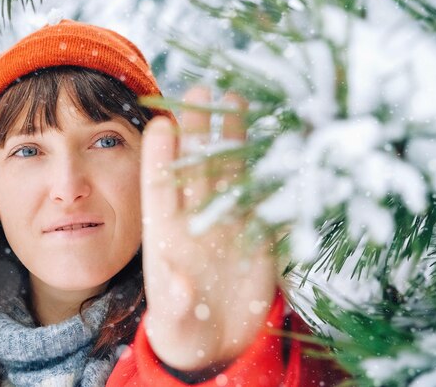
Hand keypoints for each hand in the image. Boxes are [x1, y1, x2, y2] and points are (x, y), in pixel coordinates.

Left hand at [141, 87, 276, 371]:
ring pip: (230, 172)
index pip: (160, 188)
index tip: (161, 123)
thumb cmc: (184, 331)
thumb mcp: (174, 322)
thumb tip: (177, 279)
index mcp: (166, 235)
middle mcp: (197, 221)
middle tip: (199, 90)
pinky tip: (275, 140)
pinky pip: (264, 196)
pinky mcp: (259, 235)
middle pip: (197, 167)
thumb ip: (173, 301)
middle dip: (198, 130)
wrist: (218, 344)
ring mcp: (229, 224)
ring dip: (232, 138)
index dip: (161, 157)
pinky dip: (269, 171)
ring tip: (234, 99)